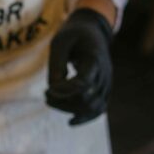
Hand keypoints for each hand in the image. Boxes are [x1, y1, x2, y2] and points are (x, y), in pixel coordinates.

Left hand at [46, 7, 112, 125]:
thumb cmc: (72, 35)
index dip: (63, 91)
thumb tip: (54, 89)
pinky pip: (99, 109)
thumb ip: (56, 65)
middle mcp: (104, 73)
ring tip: (51, 102)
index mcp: (94, 58)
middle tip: (46, 93)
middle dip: (63, 101)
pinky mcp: (104, 89)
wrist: (92, 30)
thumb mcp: (59, 43)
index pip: (82, 84)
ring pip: (93, 107)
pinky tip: (70, 122)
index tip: (48, 88)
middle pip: (86, 99)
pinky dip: (85, 117)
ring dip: (69, 110)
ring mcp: (106, 83)